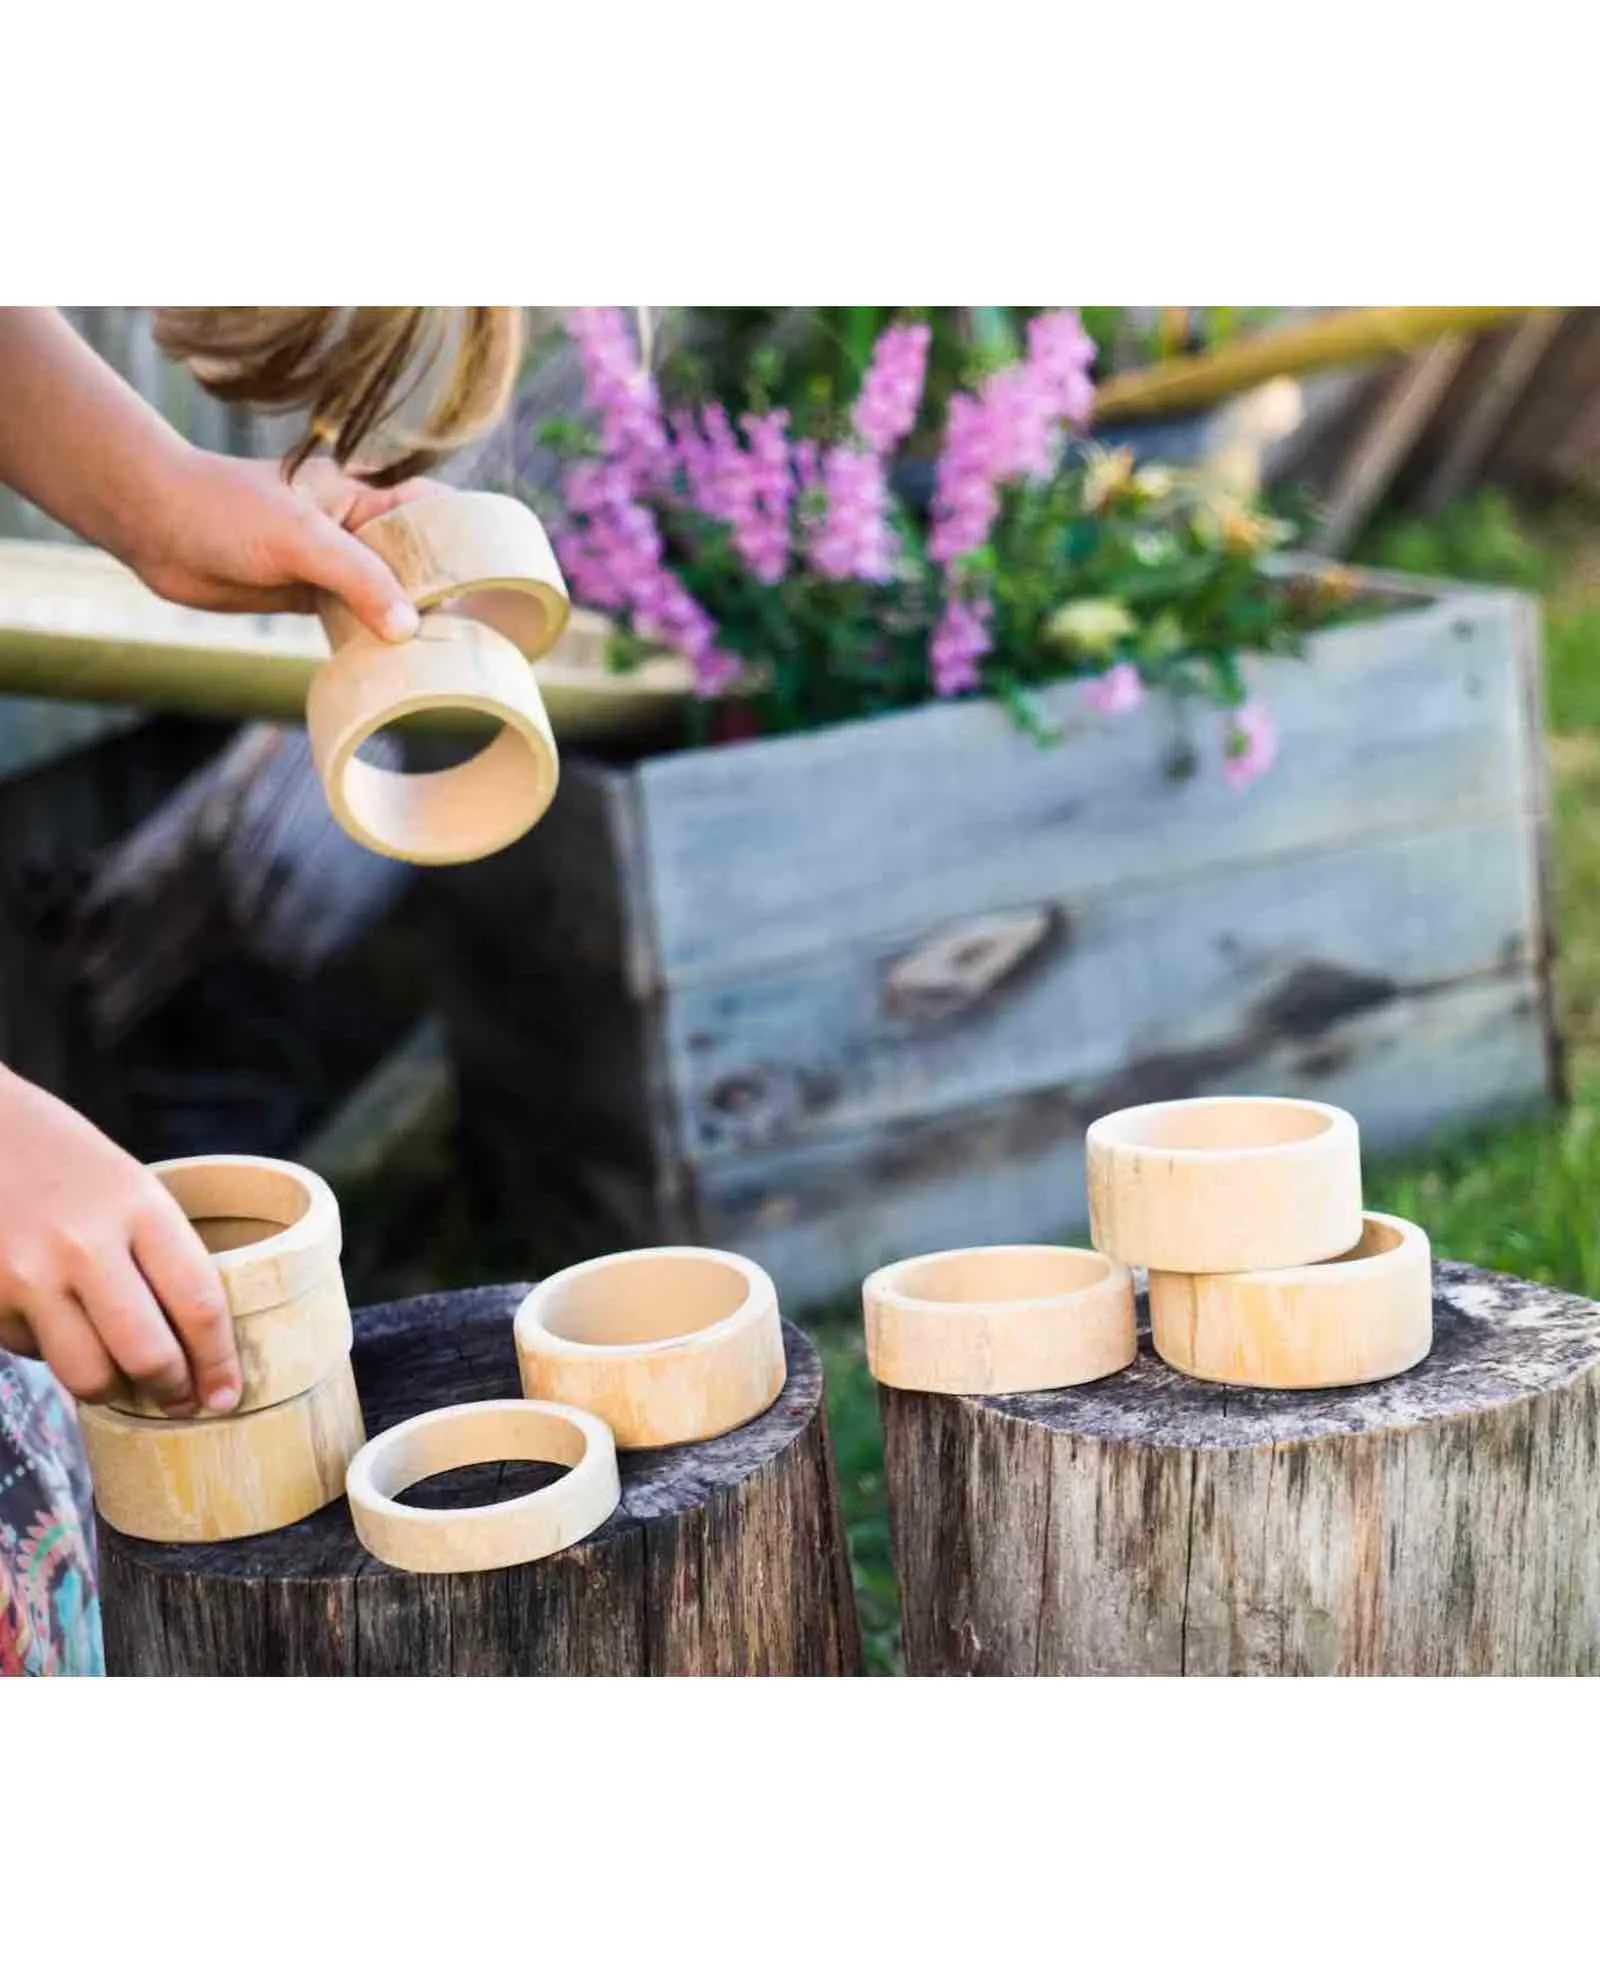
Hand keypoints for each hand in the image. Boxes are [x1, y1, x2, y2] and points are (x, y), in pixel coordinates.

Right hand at [0, 1067, 239, 1414]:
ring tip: (125, 1380)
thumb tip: (192, 1338)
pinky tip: (61, 1325)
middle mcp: (85, 1243)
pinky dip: (55, 1354)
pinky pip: (36, 1354)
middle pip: (148, 1354)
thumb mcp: (128, 1183)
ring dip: (115, 1391)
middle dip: (172, 1390)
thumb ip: (156, 1251)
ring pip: (89, 1375)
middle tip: (181, 1400)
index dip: (219, 1362)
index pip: (199, 1303)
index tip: (226, 1395)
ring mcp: (29, 1274)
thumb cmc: (63, 1156)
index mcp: (139, 1205)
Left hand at [127, 451, 445, 642]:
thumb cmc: (226, 512)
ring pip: (383, 596)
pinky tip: (391, 664)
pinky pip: (352, 621)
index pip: (427, 509)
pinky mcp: (306, 596)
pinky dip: (371, 641)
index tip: (491, 568)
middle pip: (413, 561)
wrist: (155, 527)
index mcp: (359, 497)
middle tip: (474, 628)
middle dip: (441, 591)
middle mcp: (351, 530)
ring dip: (405, 623)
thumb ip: (359, 580)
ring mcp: (329, 565)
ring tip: (442, 655)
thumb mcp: (303, 540)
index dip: (460, 534)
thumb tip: (409, 629)